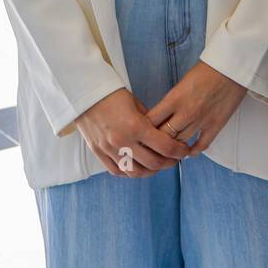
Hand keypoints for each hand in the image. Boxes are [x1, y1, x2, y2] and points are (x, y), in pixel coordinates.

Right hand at [74, 87, 193, 178]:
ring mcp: (109, 150)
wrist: (83, 94)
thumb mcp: (136, 104)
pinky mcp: (98, 153)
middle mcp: (123, 142)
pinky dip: (130, 172)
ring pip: (136, 172)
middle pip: (153, 163)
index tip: (184, 150)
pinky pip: (117, 171)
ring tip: (158, 165)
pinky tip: (138, 167)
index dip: (178, 151)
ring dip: (151, 171)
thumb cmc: (112, 94)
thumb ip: (149, 122)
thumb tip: (163, 134)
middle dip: (169, 163)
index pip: (164, 147)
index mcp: (135, 126)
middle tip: (175, 158)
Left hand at [145, 61, 247, 156]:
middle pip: (163, 136)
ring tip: (167, 151)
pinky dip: (193, 151)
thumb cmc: (207, 69)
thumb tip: (162, 115)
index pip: (151, 121)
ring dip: (173, 148)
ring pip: (180, 144)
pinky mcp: (215, 125)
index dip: (144, 128)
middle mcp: (186, 112)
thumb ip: (172, 100)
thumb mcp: (182, 82)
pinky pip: (201, 145)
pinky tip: (188, 152)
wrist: (231, 67)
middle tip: (152, 146)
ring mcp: (201, 121)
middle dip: (156, 142)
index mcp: (174, 98)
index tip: (142, 131)